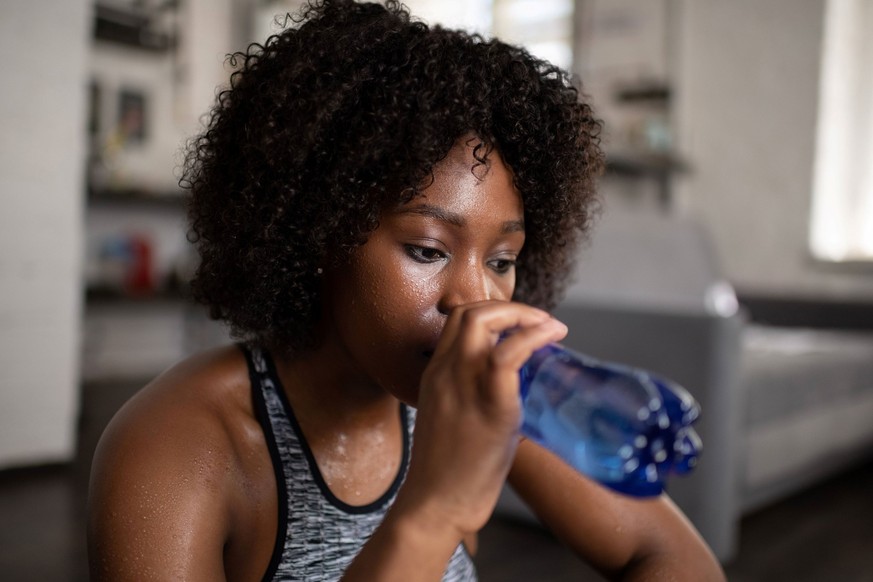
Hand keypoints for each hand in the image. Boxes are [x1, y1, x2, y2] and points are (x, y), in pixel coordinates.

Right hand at [393, 300, 567, 538]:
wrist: (435, 505)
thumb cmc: (449, 471)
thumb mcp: (452, 419)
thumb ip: (472, 396)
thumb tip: (513, 390)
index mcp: (435, 374)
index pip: (457, 319)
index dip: (492, 311)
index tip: (519, 324)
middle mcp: (445, 372)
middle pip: (470, 312)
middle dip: (509, 307)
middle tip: (539, 321)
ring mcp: (463, 386)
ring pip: (484, 321)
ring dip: (524, 315)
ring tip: (550, 327)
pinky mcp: (490, 406)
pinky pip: (508, 355)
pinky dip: (533, 337)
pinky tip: (552, 338)